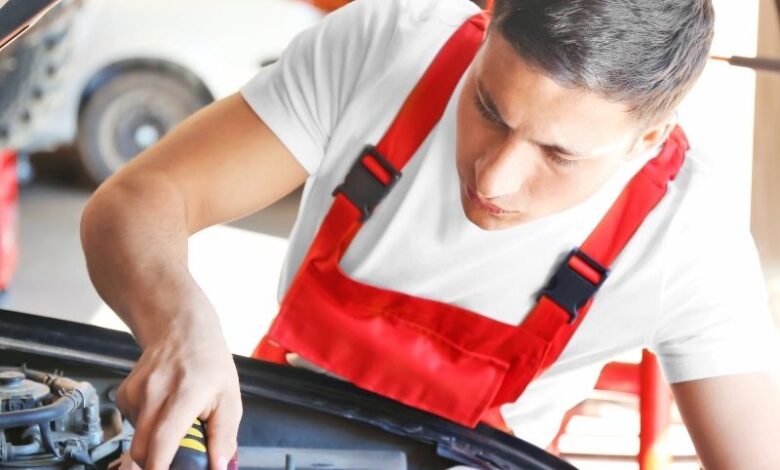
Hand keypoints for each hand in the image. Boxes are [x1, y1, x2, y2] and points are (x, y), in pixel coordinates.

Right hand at [115, 316, 241, 469]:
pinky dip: (146, 429)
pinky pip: (131, 426)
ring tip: (175, 424)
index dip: (159, 466)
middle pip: (142, 448)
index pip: (163, 438)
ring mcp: (135, 392)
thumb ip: (224, 437)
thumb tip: (220, 468)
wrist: (181, 330)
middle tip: (176, 461)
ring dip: (153, 444)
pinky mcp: (123, 394)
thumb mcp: (229, 399)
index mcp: (185, 393)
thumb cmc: (210, 364)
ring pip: (136, 440)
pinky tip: (161, 411)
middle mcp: (155, 392)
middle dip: (156, 464)